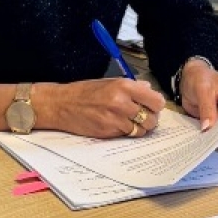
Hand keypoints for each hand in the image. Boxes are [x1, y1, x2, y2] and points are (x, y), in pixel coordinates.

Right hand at [38, 79, 166, 137]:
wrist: (61, 104)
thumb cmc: (84, 92)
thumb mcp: (109, 82)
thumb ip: (131, 86)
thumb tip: (148, 89)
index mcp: (124, 86)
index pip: (156, 101)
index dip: (155, 105)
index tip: (151, 106)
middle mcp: (122, 102)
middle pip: (152, 118)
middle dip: (149, 119)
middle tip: (141, 116)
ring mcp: (115, 119)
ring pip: (141, 130)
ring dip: (139, 128)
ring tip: (129, 122)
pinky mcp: (108, 132)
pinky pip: (127, 135)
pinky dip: (126, 132)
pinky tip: (117, 125)